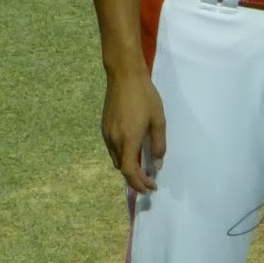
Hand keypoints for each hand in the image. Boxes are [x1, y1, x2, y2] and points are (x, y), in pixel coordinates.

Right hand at [102, 72, 165, 193]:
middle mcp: (114, 139)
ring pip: (115, 159)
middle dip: (134, 178)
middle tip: (149, 179)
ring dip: (127, 167)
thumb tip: (157, 165)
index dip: (140, 183)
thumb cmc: (145, 97)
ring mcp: (106, 133)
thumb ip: (158, 145)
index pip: (130, 171)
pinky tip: (131, 148)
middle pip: (121, 168)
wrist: (124, 76)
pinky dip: (121, 155)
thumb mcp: (158, 121)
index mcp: (128, 139)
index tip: (152, 186)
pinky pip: (111, 148)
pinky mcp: (104, 126)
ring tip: (141, 166)